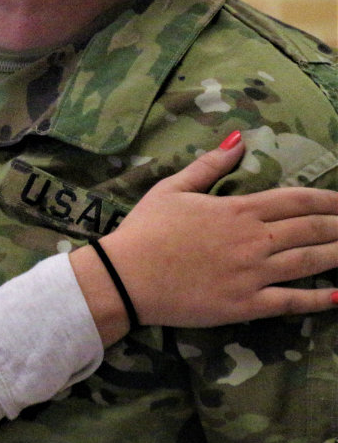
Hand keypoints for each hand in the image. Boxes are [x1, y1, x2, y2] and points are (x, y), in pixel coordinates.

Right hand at [79, 133, 337, 338]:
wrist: (124, 276)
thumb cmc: (144, 231)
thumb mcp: (172, 189)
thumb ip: (208, 165)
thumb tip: (238, 138)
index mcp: (238, 209)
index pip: (297, 199)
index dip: (328, 199)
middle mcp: (254, 239)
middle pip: (312, 229)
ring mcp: (253, 274)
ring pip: (311, 262)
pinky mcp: (247, 304)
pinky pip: (292, 302)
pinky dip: (320, 299)